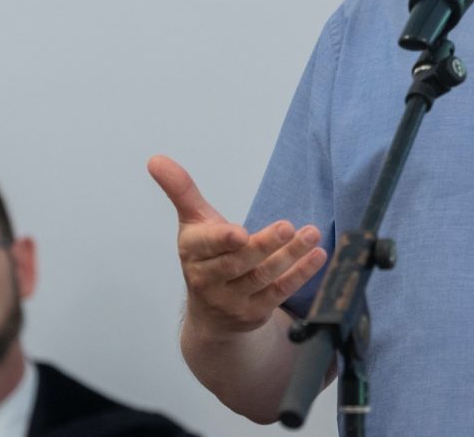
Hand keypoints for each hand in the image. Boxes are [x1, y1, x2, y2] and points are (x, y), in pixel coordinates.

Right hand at [147, 155, 326, 334]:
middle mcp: (209, 280)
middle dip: (264, 245)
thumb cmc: (205, 256)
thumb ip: (181, 190)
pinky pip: (279, 292)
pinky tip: (318, 255)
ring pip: (263, 277)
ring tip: (312, 234)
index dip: (222, 240)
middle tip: (289, 227)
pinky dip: (300, 274)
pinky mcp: (255, 313)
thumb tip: (155, 159)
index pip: (205, 246)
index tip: (240, 233)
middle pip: (239, 262)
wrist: (210, 314)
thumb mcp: (193, 223)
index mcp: (193, 253)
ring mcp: (233, 300)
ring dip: (290, 257)